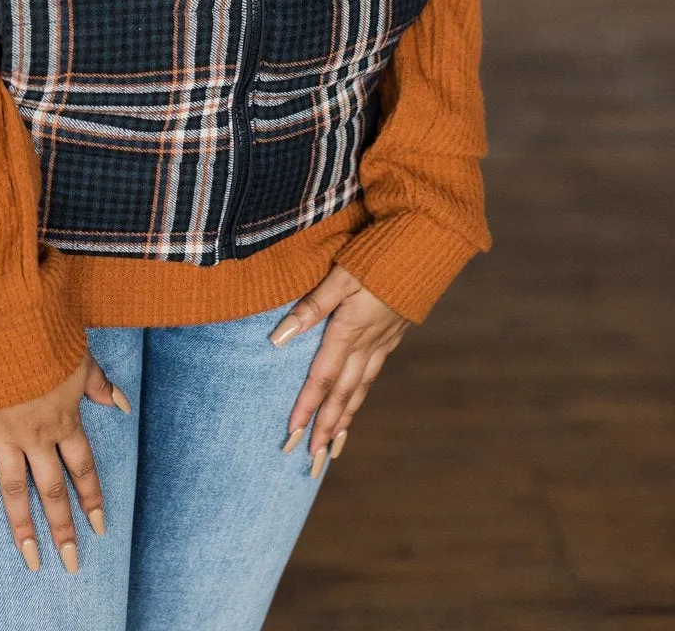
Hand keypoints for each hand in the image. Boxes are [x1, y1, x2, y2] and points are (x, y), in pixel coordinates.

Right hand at [0, 350, 128, 572]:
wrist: (4, 320)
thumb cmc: (46, 334)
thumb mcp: (81, 358)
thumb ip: (99, 385)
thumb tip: (121, 405)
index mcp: (64, 419)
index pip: (82, 469)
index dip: (91, 499)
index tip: (99, 527)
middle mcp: (36, 435)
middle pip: (52, 490)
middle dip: (63, 528)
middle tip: (70, 563)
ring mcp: (3, 434)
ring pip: (14, 490)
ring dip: (23, 527)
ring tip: (31, 560)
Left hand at [270, 263, 409, 471]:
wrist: (427, 246)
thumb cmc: (378, 255)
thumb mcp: (339, 275)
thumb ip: (310, 307)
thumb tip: (278, 338)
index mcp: (351, 330)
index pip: (323, 378)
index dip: (307, 407)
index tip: (292, 433)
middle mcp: (368, 344)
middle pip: (343, 394)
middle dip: (325, 427)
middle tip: (311, 458)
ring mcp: (383, 342)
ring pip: (360, 389)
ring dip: (344, 418)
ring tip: (332, 445)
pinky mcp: (393, 335)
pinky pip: (372, 375)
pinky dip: (360, 396)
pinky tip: (355, 402)